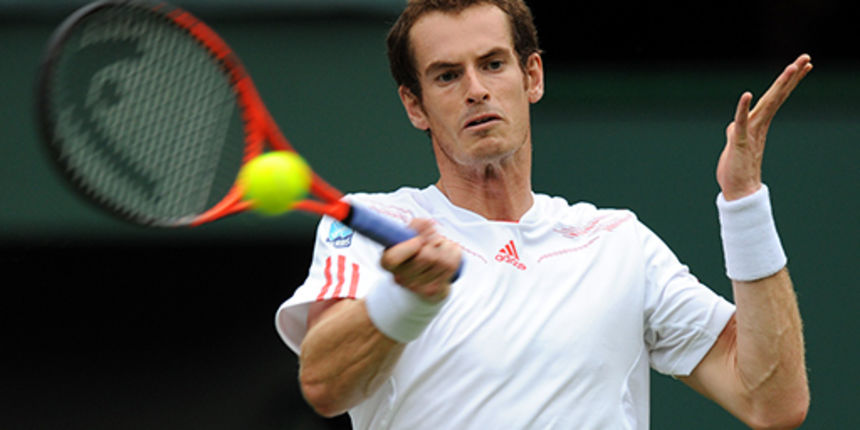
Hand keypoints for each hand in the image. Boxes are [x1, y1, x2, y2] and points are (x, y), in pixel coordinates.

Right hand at [380, 218, 459, 302]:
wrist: (426, 275)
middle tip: (434, 238)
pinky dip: (454, 254)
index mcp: (387, 262)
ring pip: (441, 260)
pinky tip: (448, 254)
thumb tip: (428, 225)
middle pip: (426, 256)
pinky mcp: (432, 291)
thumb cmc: (416, 249)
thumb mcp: (410, 233)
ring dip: (445, 246)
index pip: (393, 258)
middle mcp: (399, 277)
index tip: (420, 239)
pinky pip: (451, 265)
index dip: (410, 246)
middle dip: (434, 241)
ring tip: (441, 246)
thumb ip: (416, 225)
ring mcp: (416, 287)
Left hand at [717, 54, 812, 199]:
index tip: (802, 65)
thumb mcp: (733, 145)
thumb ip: (735, 133)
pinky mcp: (738, 142)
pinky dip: (742, 109)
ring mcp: (750, 133)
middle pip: (776, 96)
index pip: (774, 98)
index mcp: (758, 124)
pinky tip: (747, 94)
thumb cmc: (736, 170)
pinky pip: (741, 123)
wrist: (738, 192)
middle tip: (806, 58)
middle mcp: (758, 126)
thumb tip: (732, 126)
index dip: (787, 82)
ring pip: (766, 105)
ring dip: (778, 86)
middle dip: (790, 77)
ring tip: (791, 68)